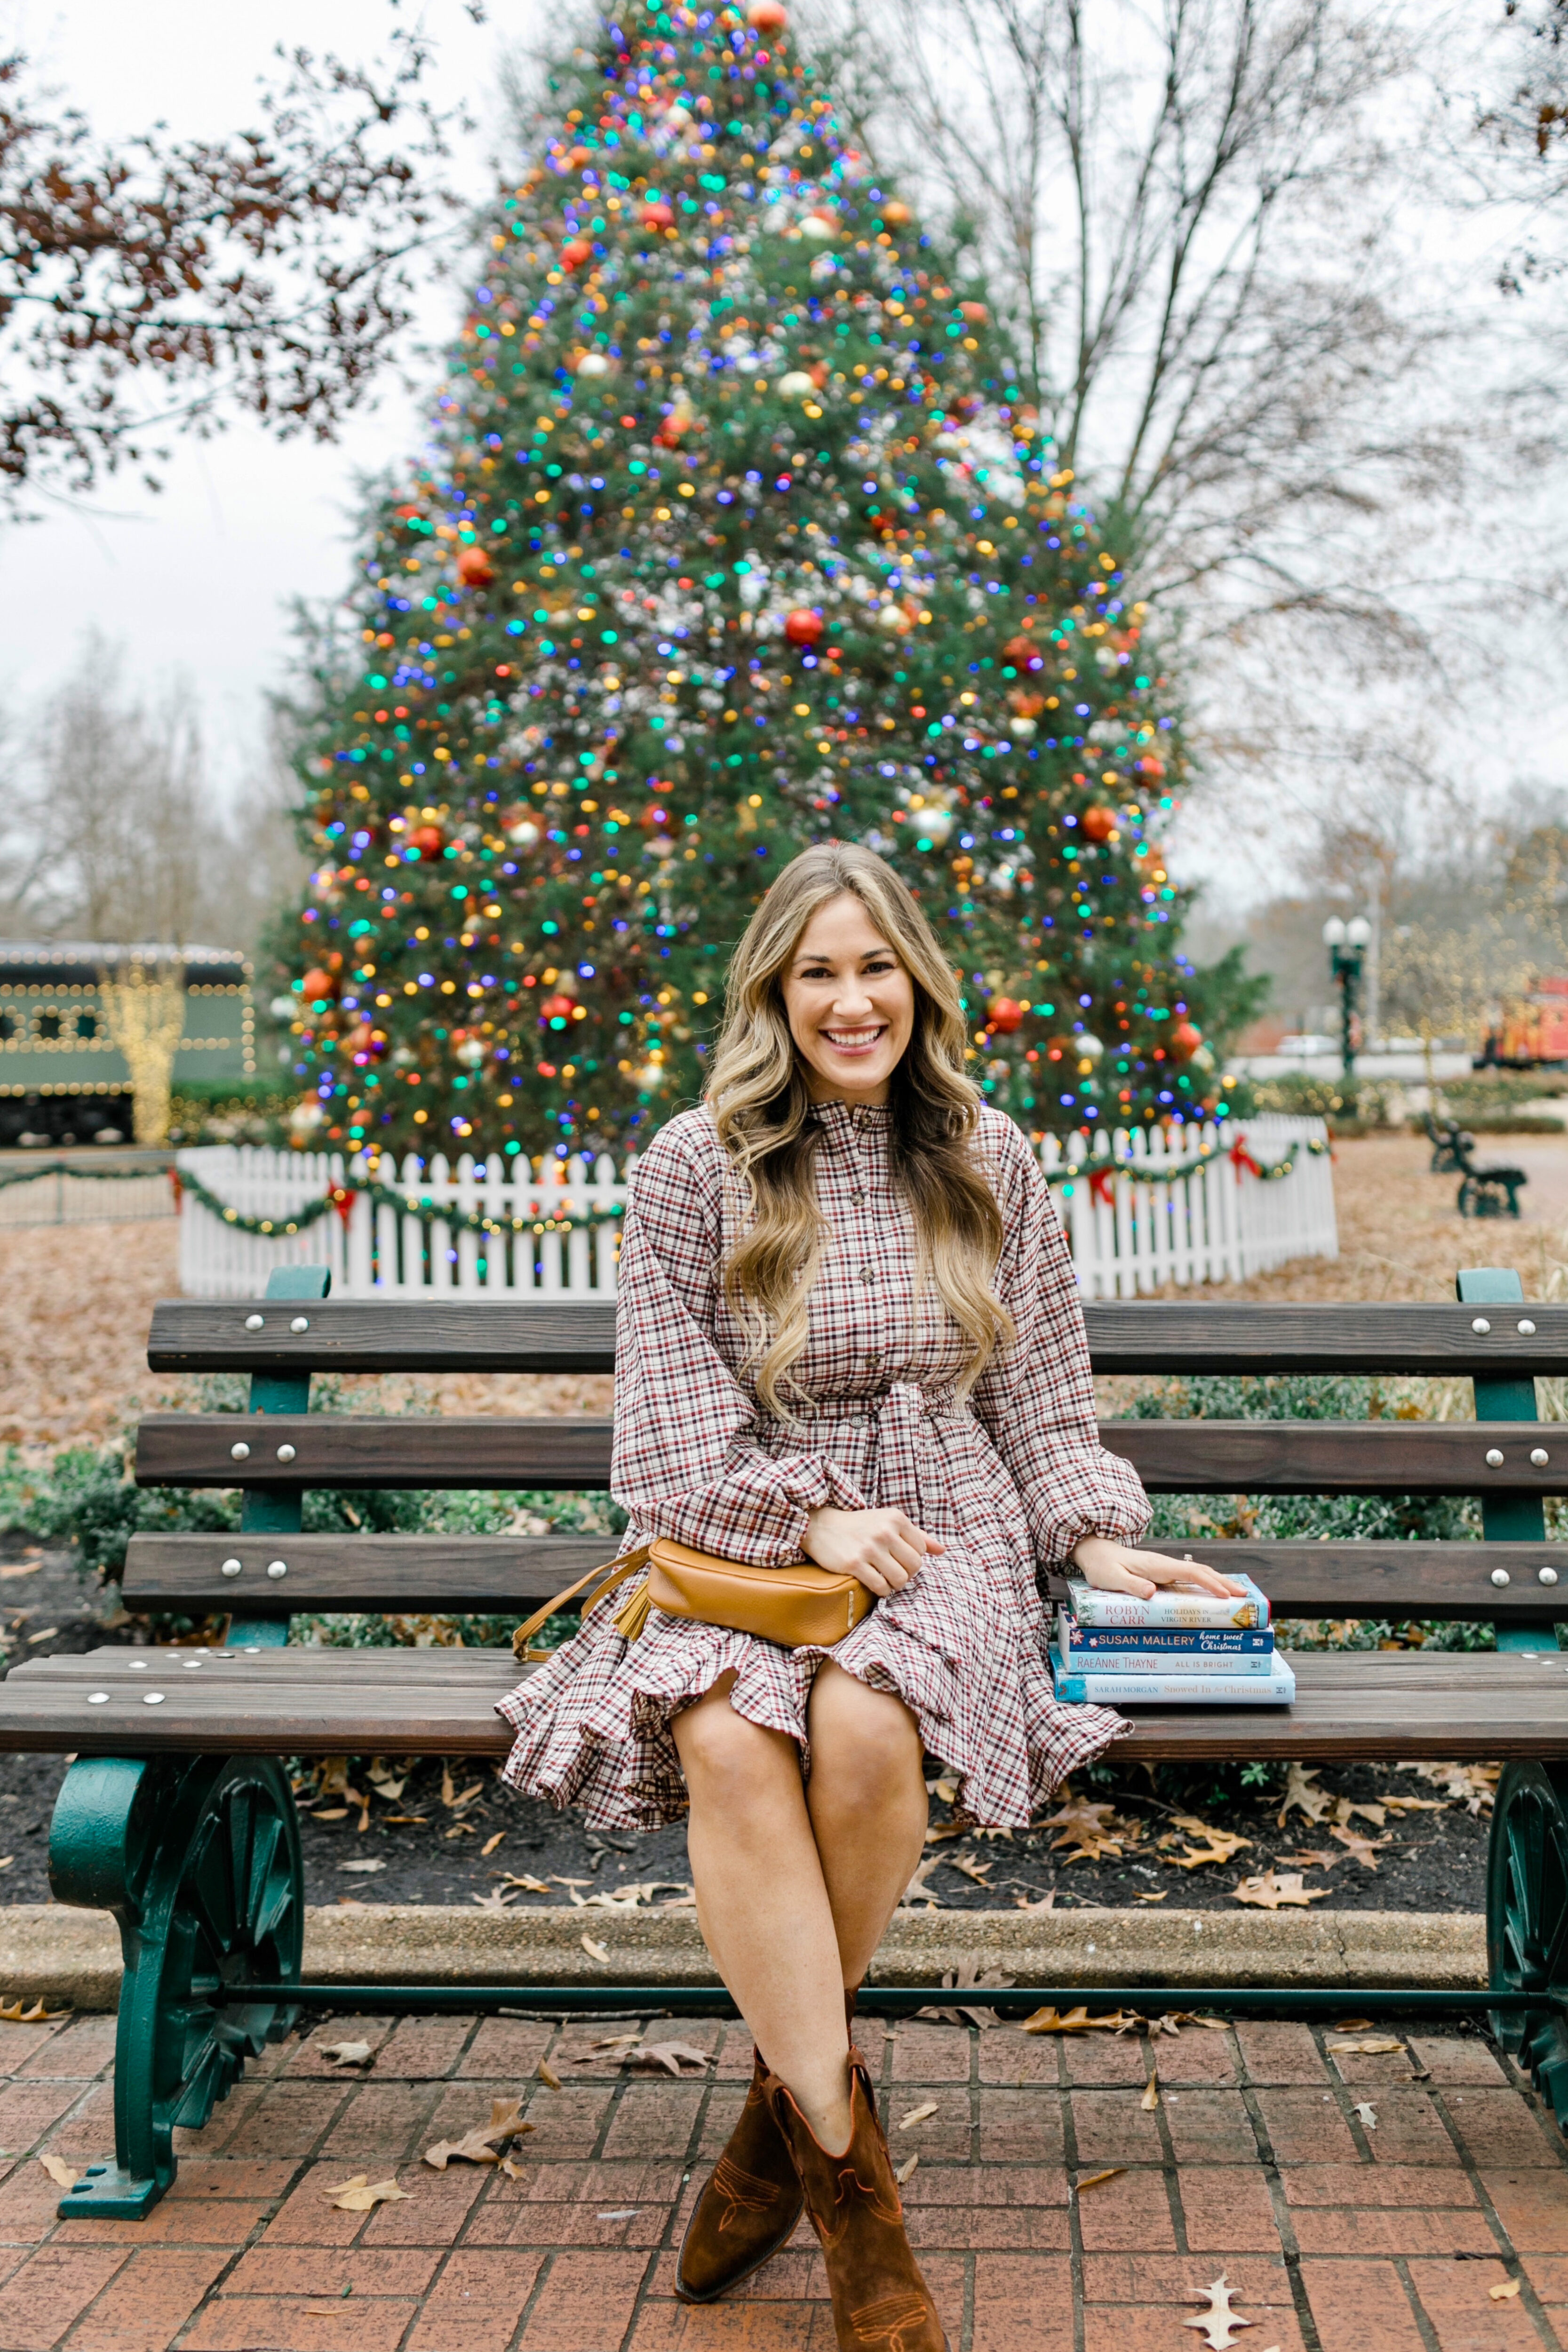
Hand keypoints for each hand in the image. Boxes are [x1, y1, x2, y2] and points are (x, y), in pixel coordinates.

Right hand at [803, 1505, 944, 1597]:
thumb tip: (943, 1550)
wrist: (822, 1525)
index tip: (900, 1559)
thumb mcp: (888, 1522)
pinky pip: (880, 1586)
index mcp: (896, 1519)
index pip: (922, 1550)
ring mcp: (869, 1548)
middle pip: (914, 1566)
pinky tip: (876, 1584)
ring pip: (900, 1579)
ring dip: (896, 1585)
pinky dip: (882, 1590)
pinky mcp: (854, 1563)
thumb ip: (918, 1535)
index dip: (913, 1559)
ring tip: (887, 1579)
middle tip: (895, 1572)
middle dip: (907, 1574)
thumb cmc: (861, 1526)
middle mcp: (885, 1531)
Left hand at [1070, 1536, 1248, 1604]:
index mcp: (1157, 1565)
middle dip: (1224, 1582)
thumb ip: (1131, 1584)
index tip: (1227, 1595)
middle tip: (1245, 1596)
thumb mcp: (1112, 1578)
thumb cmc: (1102, 1567)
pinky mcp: (1162, 1573)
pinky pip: (1189, 1578)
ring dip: (1218, 1582)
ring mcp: (1165, 1568)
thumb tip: (1153, 1592)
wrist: (1095, 1552)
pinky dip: (1206, 1583)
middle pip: (1201, 1571)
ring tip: (1238, 1594)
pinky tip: (1214, 1592)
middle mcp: (1165, 1565)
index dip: (1210, 1584)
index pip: (1190, 1573)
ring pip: (1198, 1573)